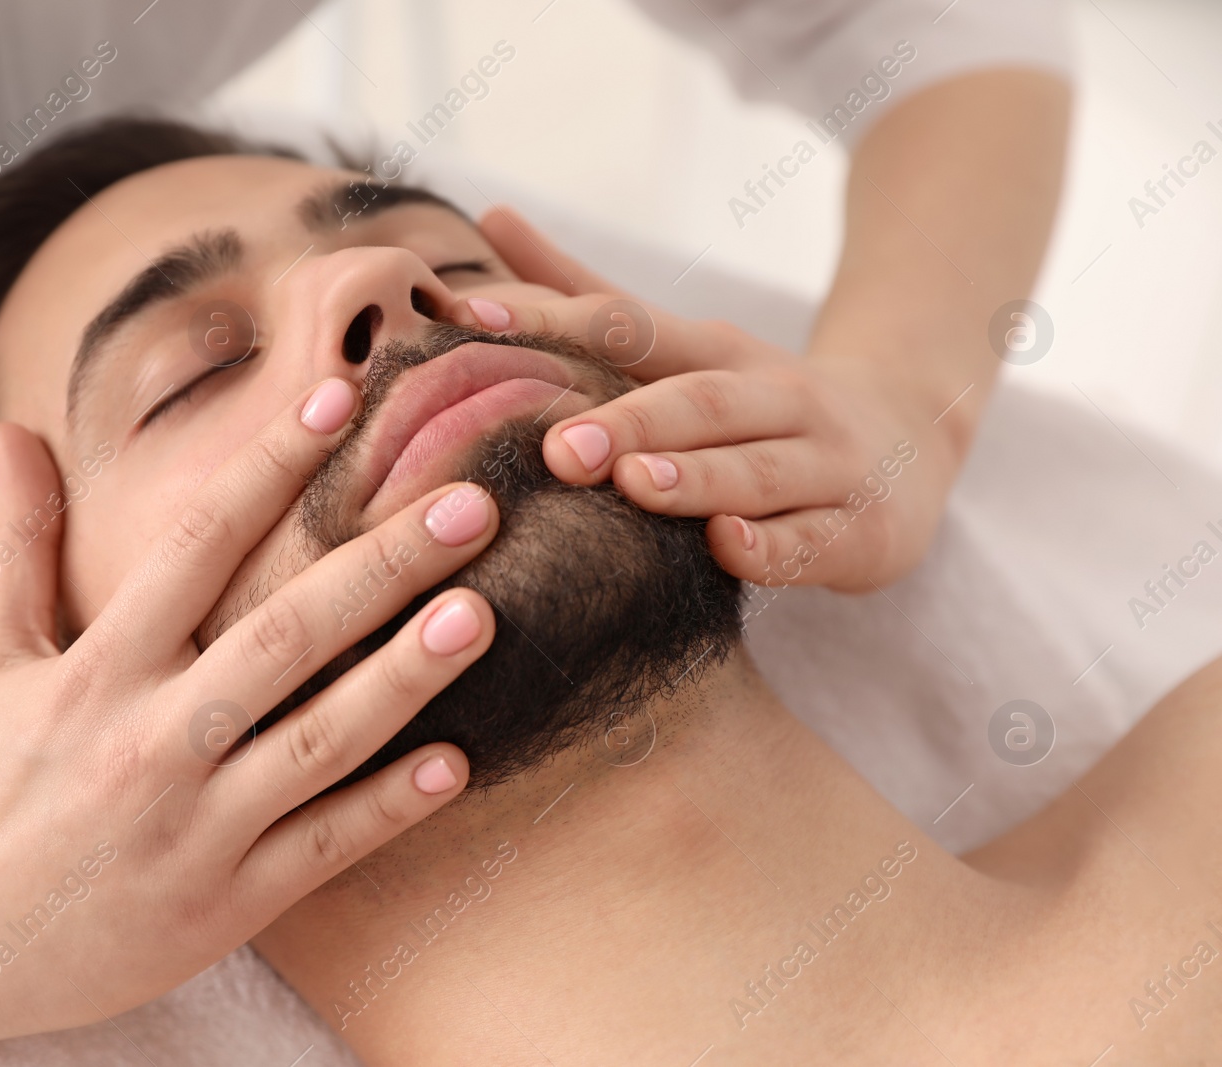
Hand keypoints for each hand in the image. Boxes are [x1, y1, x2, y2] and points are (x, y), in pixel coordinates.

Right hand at [0, 379, 498, 1046]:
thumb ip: (19, 542)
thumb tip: (11, 429)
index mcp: (99, 669)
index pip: (199, 545)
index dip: (271, 465)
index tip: (341, 396)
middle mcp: (150, 738)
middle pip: (283, 636)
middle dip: (381, 568)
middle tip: (472, 505)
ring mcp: (194, 825)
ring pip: (317, 741)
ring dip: (403, 677)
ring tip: (480, 616)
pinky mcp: (227, 901)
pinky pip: (322, 847)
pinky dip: (389, 807)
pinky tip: (458, 762)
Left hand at [454, 206, 962, 592]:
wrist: (912, 438)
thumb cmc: (758, 402)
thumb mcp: (682, 346)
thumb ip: (586, 294)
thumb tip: (491, 214)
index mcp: (717, 352)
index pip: (630, 328)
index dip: (553, 322)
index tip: (472, 318)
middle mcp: (775, 397)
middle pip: (701, 401)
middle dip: (631, 421)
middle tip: (559, 446)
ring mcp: (825, 462)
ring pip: (759, 469)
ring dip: (697, 477)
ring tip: (634, 484)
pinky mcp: (861, 530)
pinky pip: (813, 541)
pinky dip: (772, 546)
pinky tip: (726, 547)